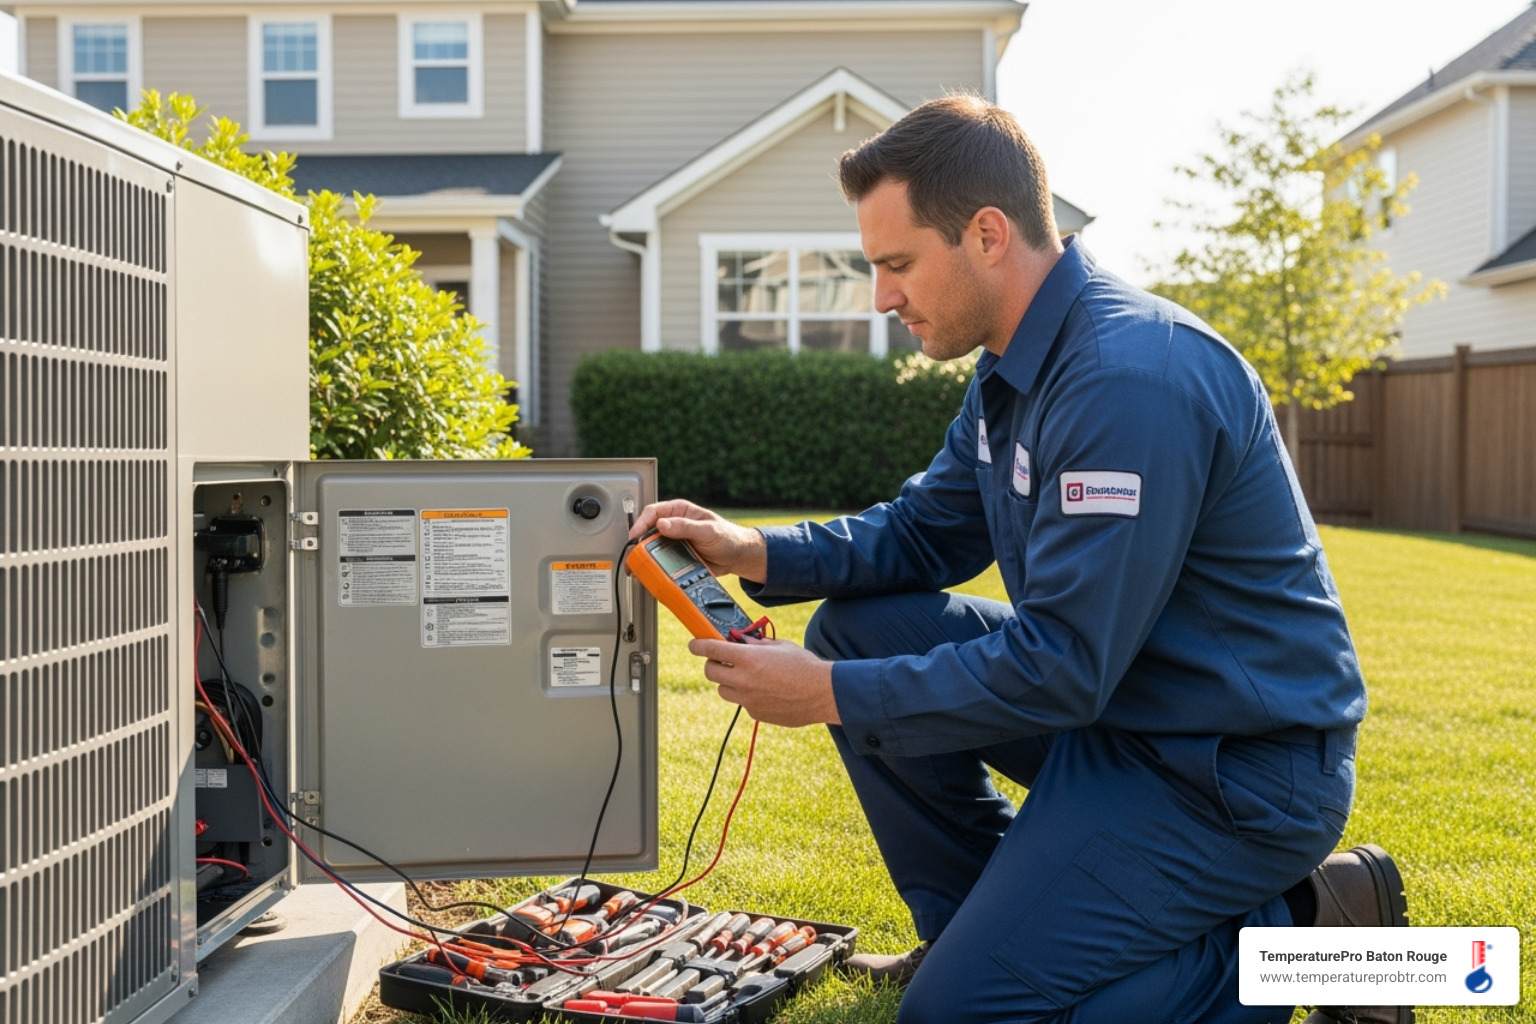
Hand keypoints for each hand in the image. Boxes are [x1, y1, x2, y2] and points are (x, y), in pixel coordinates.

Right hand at [628, 500, 767, 581]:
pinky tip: (652, 574)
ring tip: (639, 568)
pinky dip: (655, 568)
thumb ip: (686, 526)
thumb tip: (662, 524)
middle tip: (633, 556)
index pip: (653, 512)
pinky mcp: (676, 557)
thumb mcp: (708, 530)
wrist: (737, 557)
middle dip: (638, 544)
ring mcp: (673, 542)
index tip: (635, 537)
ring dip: (645, 558)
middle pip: (648, 532)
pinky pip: (661, 561)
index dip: (640, 524)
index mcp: (679, 511)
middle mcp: (673, 525)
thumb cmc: (727, 536)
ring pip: (652, 548)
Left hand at [686, 637, 839, 727]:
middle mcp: (743, 680)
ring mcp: (747, 699)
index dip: (698, 645)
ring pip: (722, 690)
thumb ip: (755, 644)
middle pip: (710, 672)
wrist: (823, 693)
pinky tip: (766, 691)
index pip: (710, 650)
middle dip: (713, 664)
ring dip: (728, 682)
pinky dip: (747, 695)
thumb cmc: (804, 665)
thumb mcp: (779, 646)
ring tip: (747, 677)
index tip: (694, 644)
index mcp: (748, 658)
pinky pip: (742, 703)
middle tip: (723, 660)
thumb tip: (740, 641)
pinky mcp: (755, 713)